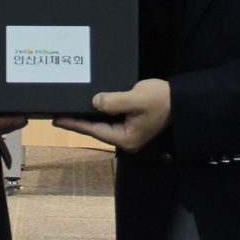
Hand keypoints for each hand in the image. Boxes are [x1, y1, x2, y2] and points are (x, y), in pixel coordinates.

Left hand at [55, 78, 170, 151]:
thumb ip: (113, 102)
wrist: (180, 99)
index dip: (75, 124)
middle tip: (58, 115)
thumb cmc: (161, 100)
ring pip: (102, 125)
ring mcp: (129, 133)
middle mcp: (126, 139)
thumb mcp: (135, 99)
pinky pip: (110, 119)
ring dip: (88, 117)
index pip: (94, 131)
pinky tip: (90, 106)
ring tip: (70, 111)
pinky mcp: (132, 124)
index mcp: (126, 138)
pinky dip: (98, 113)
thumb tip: (95, 102)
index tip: (58, 120)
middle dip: (79, 122)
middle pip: (96, 130)